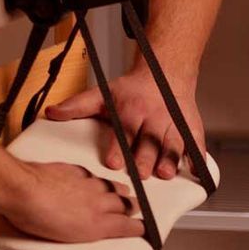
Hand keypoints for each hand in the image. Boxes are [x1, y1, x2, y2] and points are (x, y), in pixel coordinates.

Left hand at [5, 160, 145, 243]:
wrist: (20, 190)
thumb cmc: (33, 216)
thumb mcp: (58, 243)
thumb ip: (75, 243)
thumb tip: (74, 249)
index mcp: (96, 225)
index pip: (127, 227)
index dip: (137, 228)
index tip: (140, 229)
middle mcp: (96, 203)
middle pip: (124, 204)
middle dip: (131, 207)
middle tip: (133, 208)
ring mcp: (85, 184)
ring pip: (111, 186)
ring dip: (117, 190)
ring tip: (121, 192)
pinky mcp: (71, 170)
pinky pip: (89, 174)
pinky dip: (93, 178)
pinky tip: (91, 179)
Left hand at [45, 67, 206, 181]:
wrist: (164, 75)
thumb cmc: (130, 91)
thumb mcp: (101, 94)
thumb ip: (76, 106)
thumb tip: (50, 113)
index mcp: (130, 110)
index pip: (123, 131)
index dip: (119, 148)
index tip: (114, 163)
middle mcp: (154, 117)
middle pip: (150, 140)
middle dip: (145, 157)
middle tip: (140, 174)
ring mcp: (175, 123)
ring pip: (173, 143)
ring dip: (170, 159)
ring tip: (164, 173)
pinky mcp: (192, 129)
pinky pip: (197, 144)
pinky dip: (198, 158)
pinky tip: (197, 171)